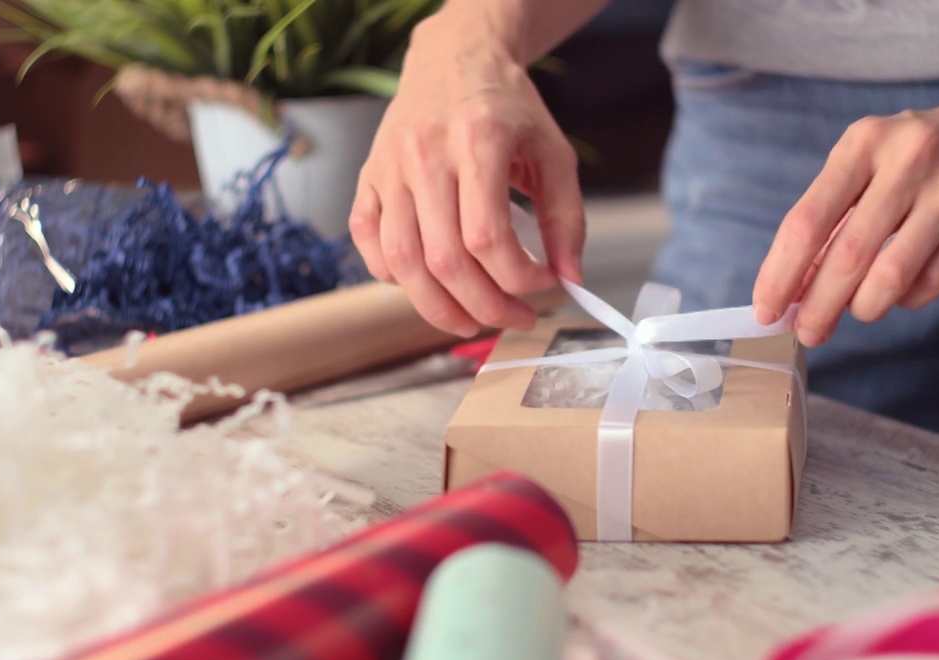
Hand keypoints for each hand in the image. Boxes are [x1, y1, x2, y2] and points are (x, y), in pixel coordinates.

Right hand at [350, 19, 583, 337]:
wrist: (454, 59)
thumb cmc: (506, 107)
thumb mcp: (554, 153)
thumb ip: (566, 218)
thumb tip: (570, 279)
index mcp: (477, 141)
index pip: (487, 238)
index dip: (518, 278)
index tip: (543, 285)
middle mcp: (424, 156)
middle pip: (444, 261)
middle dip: (485, 306)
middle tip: (515, 318)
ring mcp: (388, 169)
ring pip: (401, 263)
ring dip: (438, 309)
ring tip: (473, 320)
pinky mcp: (368, 180)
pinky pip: (370, 245)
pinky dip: (396, 279)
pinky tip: (430, 285)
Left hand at [752, 91, 938, 346]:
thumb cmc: (928, 148)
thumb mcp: (872, 158)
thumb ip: (834, 214)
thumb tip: (792, 282)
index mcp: (865, 143)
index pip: (808, 220)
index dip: (780, 272)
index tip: (766, 308)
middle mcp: (908, 161)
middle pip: (847, 255)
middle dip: (819, 305)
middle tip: (807, 331)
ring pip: (891, 276)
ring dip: (864, 307)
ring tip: (858, 311)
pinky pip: (933, 281)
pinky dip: (907, 298)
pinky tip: (902, 290)